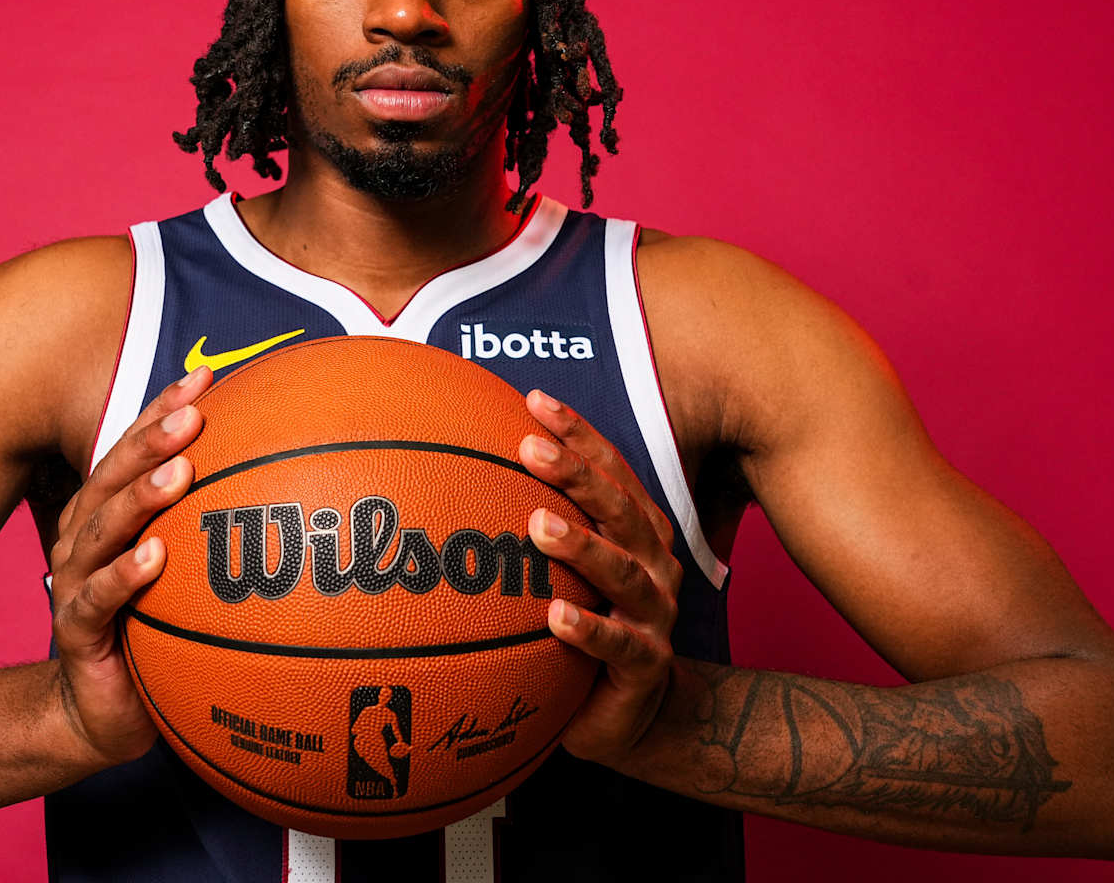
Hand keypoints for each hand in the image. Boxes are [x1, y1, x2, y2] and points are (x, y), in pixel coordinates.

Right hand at [47, 366, 211, 770]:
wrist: (105, 710)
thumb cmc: (151, 628)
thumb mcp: (184, 573)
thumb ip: (212, 527)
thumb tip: (293, 480)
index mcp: (106, 513)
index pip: (134, 449)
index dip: (164, 410)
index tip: (206, 377)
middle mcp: (83, 537)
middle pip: (113, 475)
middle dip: (153, 440)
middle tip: (194, 416)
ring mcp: (74, 581)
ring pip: (102, 528)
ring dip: (140, 497)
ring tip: (179, 471)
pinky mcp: (76, 630)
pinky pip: (98, 598)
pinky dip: (124, 576)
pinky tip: (154, 557)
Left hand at [520, 389, 682, 767]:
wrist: (628, 715)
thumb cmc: (586, 629)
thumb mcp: (564, 575)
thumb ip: (534, 526)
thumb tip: (458, 469)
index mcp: (637, 531)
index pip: (612, 471)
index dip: (578, 434)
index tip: (535, 400)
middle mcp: (654, 563)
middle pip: (619, 508)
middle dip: (577, 473)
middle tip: (530, 448)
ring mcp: (655, 614)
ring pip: (622, 570)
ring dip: (581, 545)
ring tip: (538, 525)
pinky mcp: (647, 665)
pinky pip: (617, 645)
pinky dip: (588, 629)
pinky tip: (555, 617)